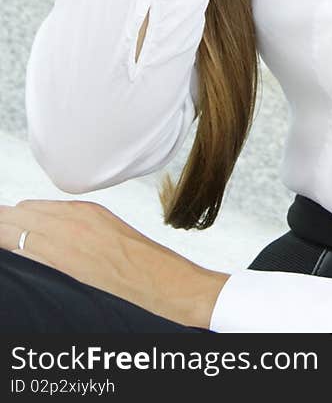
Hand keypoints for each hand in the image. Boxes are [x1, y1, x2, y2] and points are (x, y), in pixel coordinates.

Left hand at [0, 199, 228, 329]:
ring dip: (6, 231)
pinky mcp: (68, 261)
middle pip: (20, 215)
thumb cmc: (139, 261)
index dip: (12, 218)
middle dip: (5, 222)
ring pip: (20, 229)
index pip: (31, 208)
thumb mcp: (108, 231)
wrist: (161, 277)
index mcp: (84, 210)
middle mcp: (74, 220)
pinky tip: (6, 245)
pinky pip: (30, 250)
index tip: (4, 223)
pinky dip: (17, 246)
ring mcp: (69, 239)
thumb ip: (78, 229)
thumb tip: (48, 235)